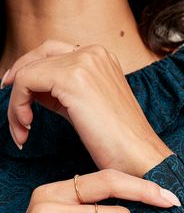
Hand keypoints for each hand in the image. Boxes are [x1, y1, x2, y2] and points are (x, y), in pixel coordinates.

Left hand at [1, 39, 172, 175]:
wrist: (141, 160)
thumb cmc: (121, 146)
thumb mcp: (90, 110)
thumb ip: (65, 93)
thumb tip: (35, 93)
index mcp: (102, 58)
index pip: (54, 53)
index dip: (30, 72)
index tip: (18, 97)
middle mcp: (93, 53)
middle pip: (39, 56)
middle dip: (19, 82)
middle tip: (14, 112)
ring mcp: (83, 62)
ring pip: (29, 71)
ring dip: (17, 103)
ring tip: (22, 131)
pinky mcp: (72, 78)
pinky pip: (26, 83)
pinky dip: (18, 107)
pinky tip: (26, 129)